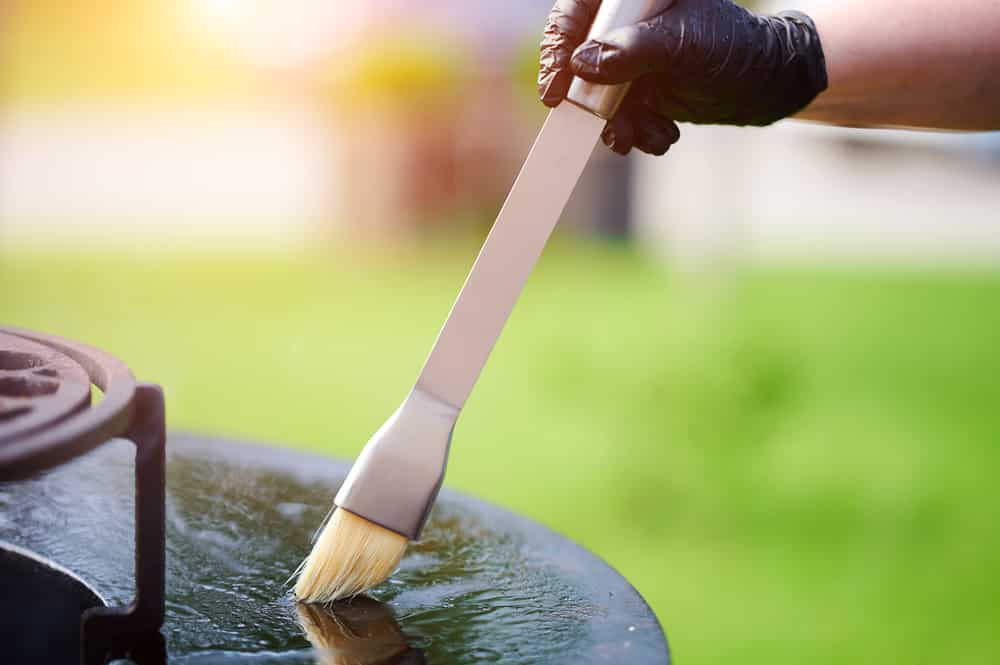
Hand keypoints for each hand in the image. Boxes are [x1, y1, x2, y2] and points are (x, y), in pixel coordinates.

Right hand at [538, 0, 827, 154]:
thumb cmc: (733, 48)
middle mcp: (625, 26)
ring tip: (646, 136)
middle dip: (593, 104)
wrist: (767, 84)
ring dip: (619, 125)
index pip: (575, 14)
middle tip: (609, 129)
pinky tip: (662, 135)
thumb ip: (632, 51)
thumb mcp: (683, 45)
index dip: (558, 49)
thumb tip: (582, 64)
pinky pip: (620, 117)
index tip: (557, 91)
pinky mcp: (639, 91)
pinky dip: (636, 133)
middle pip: (578, 62)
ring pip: (597, 97)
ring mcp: (630, 59)